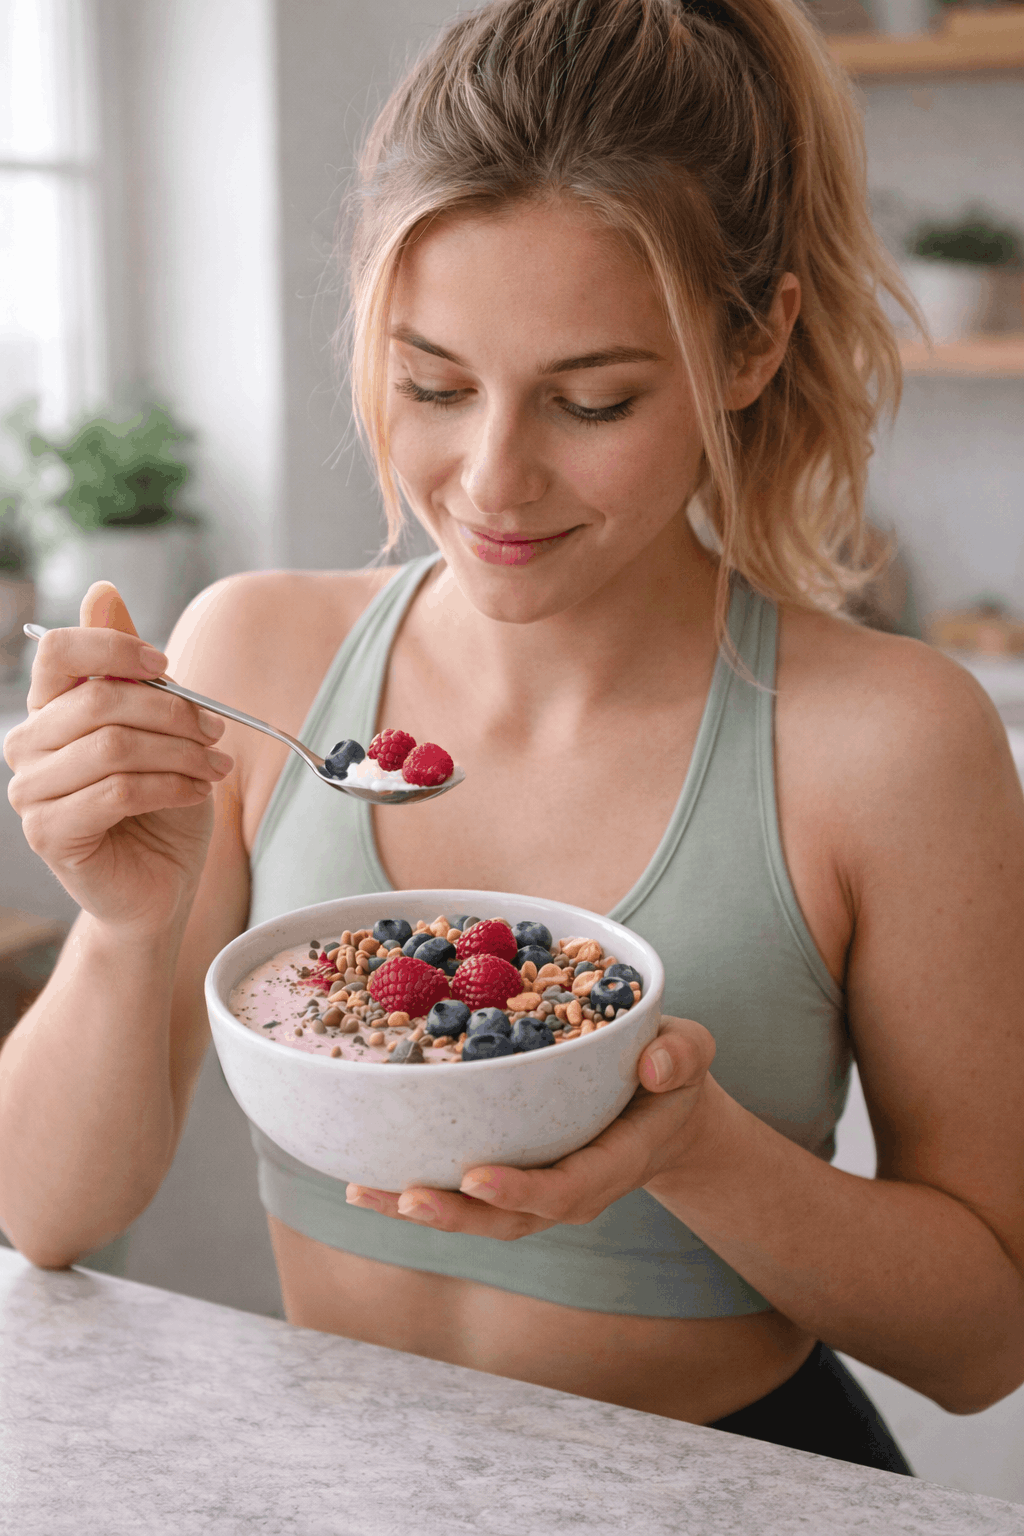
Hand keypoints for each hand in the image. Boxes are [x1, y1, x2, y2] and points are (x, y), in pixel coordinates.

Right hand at [4, 582, 233, 935]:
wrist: (161, 885)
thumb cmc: (160, 806)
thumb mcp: (158, 729)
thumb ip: (129, 669)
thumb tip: (102, 591)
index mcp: (49, 709)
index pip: (56, 651)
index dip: (114, 647)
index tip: (166, 665)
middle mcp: (28, 746)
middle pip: (98, 699)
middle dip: (172, 712)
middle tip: (217, 731)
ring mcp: (31, 792)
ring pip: (114, 747)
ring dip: (180, 753)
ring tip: (215, 766)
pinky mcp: (50, 833)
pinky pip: (117, 792)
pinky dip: (170, 787)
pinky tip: (198, 793)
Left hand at [346, 1016, 716, 1237]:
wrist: (660, 1104)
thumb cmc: (668, 1071)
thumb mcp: (690, 1052)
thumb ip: (680, 1055)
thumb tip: (652, 1063)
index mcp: (615, 1161)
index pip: (569, 1188)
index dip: (523, 1190)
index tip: (478, 1178)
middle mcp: (569, 1187)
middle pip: (511, 1219)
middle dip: (457, 1215)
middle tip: (406, 1197)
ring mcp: (536, 1188)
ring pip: (476, 1216)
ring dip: (419, 1209)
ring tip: (363, 1193)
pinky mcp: (508, 1175)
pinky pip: (461, 1194)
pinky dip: (412, 1189)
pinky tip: (364, 1177)